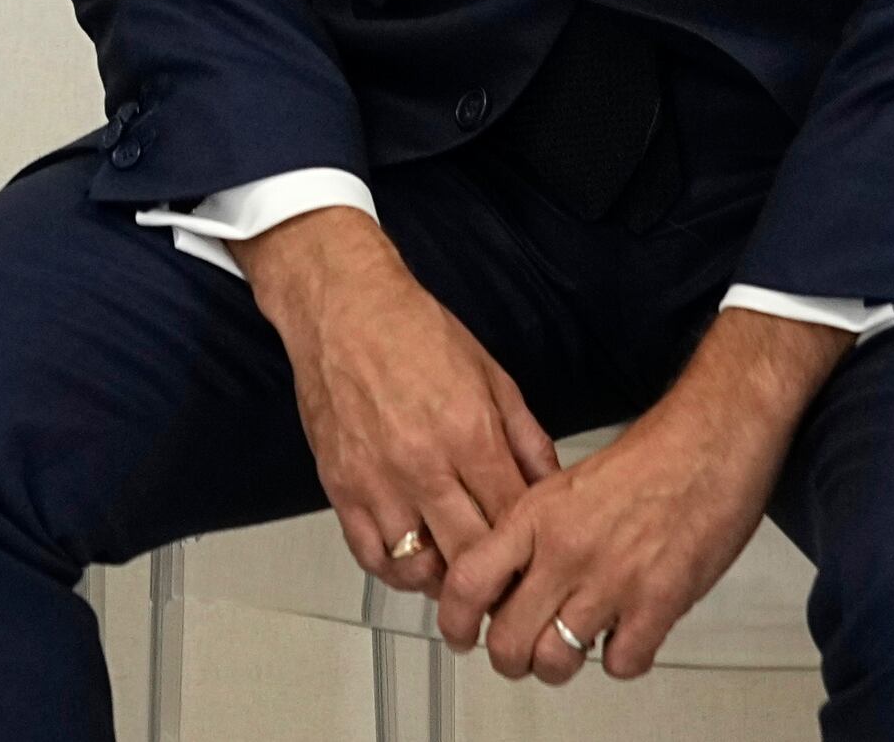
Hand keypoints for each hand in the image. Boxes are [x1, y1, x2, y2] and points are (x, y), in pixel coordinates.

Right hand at [240, 209, 558, 603]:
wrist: (343, 307)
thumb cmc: (413, 331)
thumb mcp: (492, 375)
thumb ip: (526, 438)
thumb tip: (552, 486)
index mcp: (469, 434)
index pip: (513, 520)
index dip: (532, 550)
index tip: (539, 561)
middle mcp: (423, 465)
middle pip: (471, 555)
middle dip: (495, 579)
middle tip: (507, 585)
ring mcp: (378, 480)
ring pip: (420, 567)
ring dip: (447, 580)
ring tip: (463, 576)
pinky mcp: (341, 487)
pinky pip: (371, 555)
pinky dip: (396, 571)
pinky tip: (416, 562)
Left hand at [435, 306, 846, 680]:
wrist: (710, 440)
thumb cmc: (649, 458)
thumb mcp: (567, 485)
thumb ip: (534, 532)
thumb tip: (509, 579)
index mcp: (537, 515)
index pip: (469, 580)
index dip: (456, 619)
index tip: (461, 633)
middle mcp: (566, 550)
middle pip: (508, 639)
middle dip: (510, 658)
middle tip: (520, 653)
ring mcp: (612, 580)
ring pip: (556, 661)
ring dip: (560, 664)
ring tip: (570, 648)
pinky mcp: (659, 601)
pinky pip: (621, 662)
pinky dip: (620, 658)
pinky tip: (625, 634)